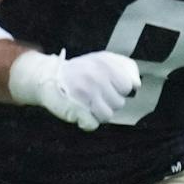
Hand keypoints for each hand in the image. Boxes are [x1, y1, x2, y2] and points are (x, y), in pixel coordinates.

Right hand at [8, 49, 139, 131]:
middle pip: (119, 103)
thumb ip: (125, 67)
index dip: (118, 88)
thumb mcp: (103, 59)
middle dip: (109, 102)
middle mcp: (96, 78)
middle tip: (94, 95)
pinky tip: (81, 113)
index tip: (107, 85)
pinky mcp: (75, 110)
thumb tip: (137, 84)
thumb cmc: (79, 70)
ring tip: (87, 104)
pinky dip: (87, 122)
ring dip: (98, 113)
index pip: (128, 86)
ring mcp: (85, 95)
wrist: (47, 77)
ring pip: (107, 116)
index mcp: (104, 65)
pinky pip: (92, 124)